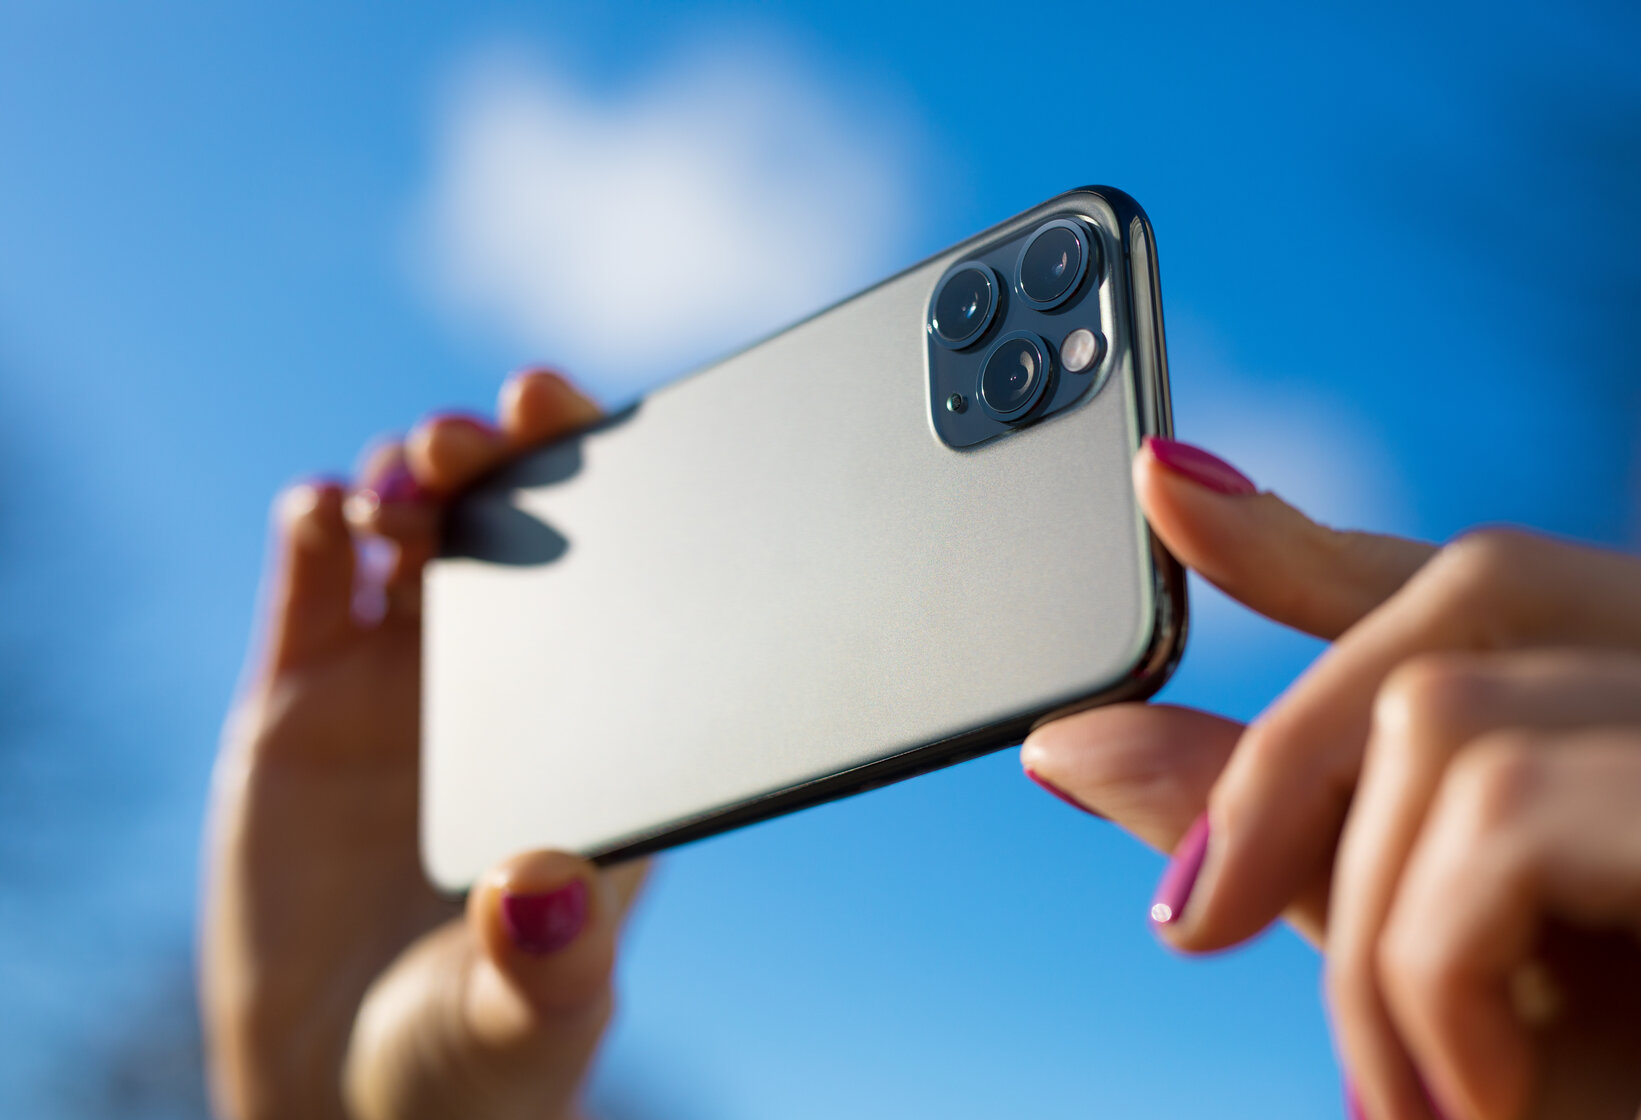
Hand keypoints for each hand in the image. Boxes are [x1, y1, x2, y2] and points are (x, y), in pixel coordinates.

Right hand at [202, 370, 645, 1119]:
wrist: (343, 1089)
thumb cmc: (475, 1054)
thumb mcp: (530, 1014)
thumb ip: (549, 957)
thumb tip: (549, 882)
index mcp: (598, 729)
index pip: (623, 577)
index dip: (609, 486)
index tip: (591, 429)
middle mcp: (509, 683)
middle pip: (516, 522)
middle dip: (502, 454)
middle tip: (488, 427)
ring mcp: (403, 680)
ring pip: (417, 527)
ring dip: (414, 473)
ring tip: (408, 480)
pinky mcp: (304, 695)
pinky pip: (315, 575)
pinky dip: (318, 520)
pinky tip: (327, 513)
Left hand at [1021, 437, 1640, 1119]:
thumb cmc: (1611, 1095)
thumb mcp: (1444, 958)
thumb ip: (1289, 828)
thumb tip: (1072, 740)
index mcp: (1636, 710)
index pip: (1473, 575)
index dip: (1309, 526)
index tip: (1165, 486)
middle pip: (1469, 589)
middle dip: (1290, 753)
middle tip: (1190, 926)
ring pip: (1447, 710)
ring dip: (1372, 927)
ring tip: (1407, 1092)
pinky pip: (1498, 807)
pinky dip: (1435, 965)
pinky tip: (1477, 1090)